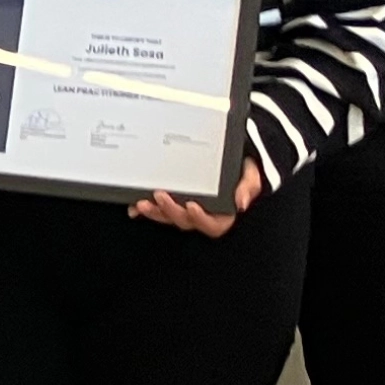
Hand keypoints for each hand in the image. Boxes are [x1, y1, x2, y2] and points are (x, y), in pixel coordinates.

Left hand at [131, 163, 263, 235]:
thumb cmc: (242, 170)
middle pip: (184, 221)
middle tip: (160, 196)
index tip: (192, 206)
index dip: (201, 219)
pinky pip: (157, 210)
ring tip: (142, 202)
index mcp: (222, 214)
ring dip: (154, 212)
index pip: (212, 225)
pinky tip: (134, 206)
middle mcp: (202, 215)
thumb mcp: (250, 176)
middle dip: (170, 211)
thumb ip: (247, 187)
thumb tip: (240, 203)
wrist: (232, 159)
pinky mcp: (172, 202)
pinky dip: (144, 210)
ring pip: (168, 217)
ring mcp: (185, 210)